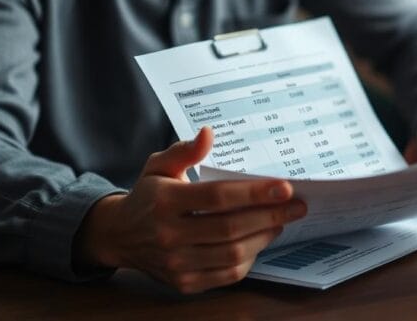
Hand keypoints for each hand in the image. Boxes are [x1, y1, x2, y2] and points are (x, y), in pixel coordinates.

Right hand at [75, 127, 306, 293]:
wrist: (119, 235)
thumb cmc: (148, 195)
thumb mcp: (159, 165)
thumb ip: (185, 150)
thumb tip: (208, 133)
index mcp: (164, 202)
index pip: (217, 197)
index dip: (254, 193)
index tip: (285, 187)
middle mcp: (168, 235)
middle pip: (230, 228)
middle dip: (271, 216)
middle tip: (298, 205)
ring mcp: (176, 263)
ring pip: (232, 254)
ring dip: (264, 237)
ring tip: (281, 221)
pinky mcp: (184, 282)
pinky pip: (226, 275)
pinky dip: (249, 259)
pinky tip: (259, 240)